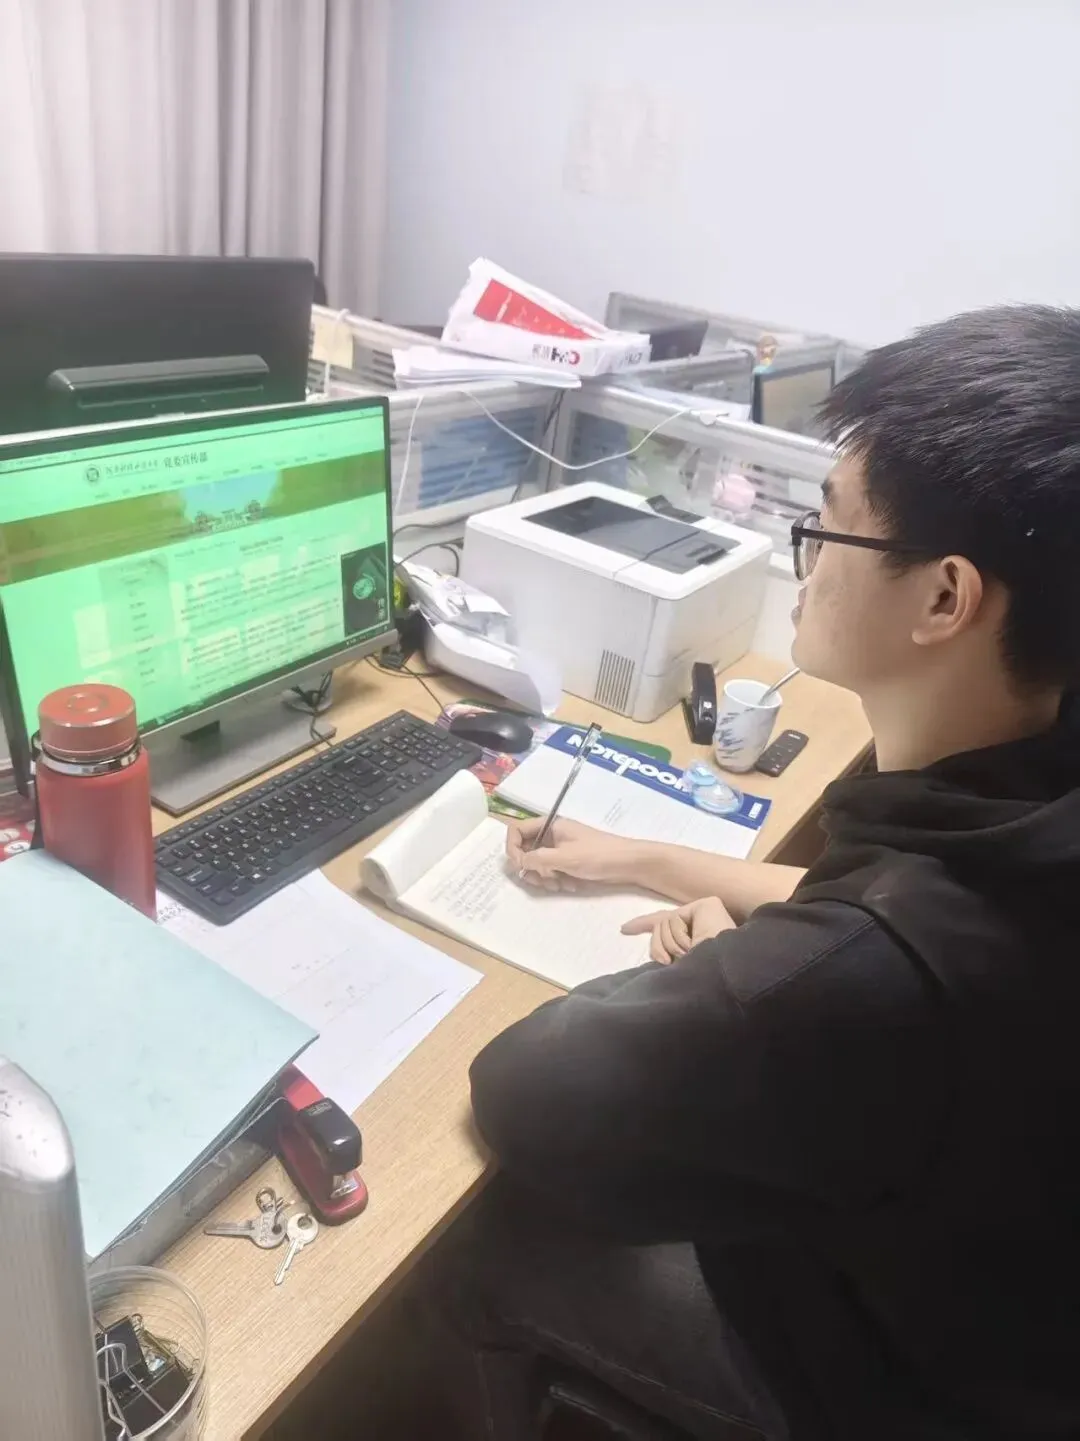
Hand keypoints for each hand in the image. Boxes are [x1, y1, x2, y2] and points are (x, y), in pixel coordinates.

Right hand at [506, 817, 637, 891]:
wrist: (628, 864)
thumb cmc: (598, 855)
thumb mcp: (565, 857)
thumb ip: (537, 859)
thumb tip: (518, 863)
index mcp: (550, 825)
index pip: (517, 830)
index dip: (513, 848)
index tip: (520, 865)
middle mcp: (552, 836)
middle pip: (525, 850)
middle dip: (531, 868)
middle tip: (543, 880)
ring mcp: (560, 850)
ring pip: (537, 865)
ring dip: (544, 878)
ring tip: (560, 884)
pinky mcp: (568, 864)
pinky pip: (551, 873)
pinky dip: (556, 881)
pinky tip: (570, 885)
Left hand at [621, 896, 735, 963]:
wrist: (722, 974)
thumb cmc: (703, 978)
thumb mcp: (677, 967)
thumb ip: (665, 954)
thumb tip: (655, 954)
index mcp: (694, 941)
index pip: (664, 928)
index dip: (642, 926)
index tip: (623, 929)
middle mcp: (699, 926)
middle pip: (660, 927)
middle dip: (659, 946)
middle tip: (671, 962)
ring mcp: (704, 915)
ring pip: (664, 923)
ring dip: (671, 945)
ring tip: (688, 955)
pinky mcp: (707, 905)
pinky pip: (674, 917)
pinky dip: (677, 936)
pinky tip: (692, 944)